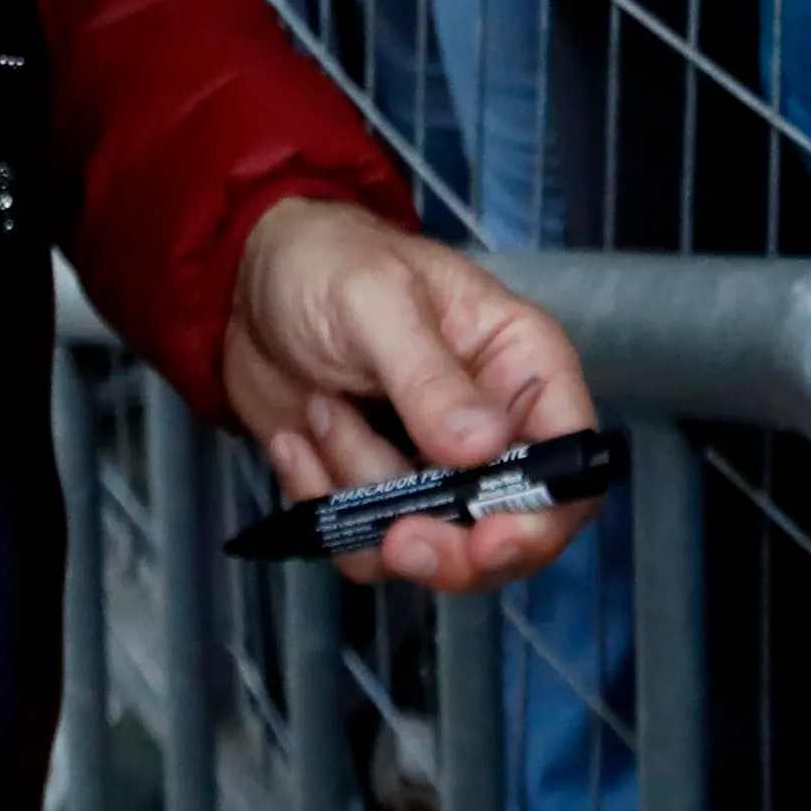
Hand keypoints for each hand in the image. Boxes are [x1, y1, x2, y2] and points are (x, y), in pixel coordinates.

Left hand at [220, 197, 602, 597]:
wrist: (242, 284)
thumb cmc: (325, 264)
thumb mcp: (375, 302)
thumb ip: (429, 376)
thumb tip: (484, 446)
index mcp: (521, 364)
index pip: (568, 465)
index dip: (542, 518)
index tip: (486, 543)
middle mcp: (491, 426)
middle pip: (508, 531)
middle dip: (448, 546)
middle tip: (396, 537)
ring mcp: (432, 467)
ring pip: (424, 538)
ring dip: (361, 492)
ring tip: (326, 409)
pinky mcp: (375, 492)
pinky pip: (362, 541)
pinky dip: (321, 503)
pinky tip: (297, 439)